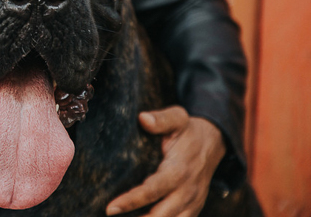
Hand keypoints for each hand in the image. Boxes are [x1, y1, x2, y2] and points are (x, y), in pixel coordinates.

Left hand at [106, 106, 225, 216]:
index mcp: (179, 169)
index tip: (111, 208)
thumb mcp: (177, 118)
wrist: (214, 142)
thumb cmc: (188, 130)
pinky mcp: (193, 208)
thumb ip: (161, 119)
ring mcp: (192, 202)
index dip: (132, 200)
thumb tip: (143, 118)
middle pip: (162, 214)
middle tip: (111, 215)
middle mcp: (187, 190)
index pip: (153, 189)